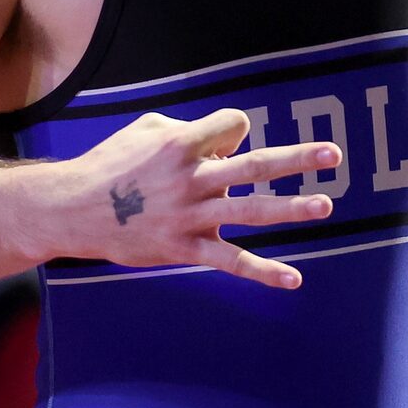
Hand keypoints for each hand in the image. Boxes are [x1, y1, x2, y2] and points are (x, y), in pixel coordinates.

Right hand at [44, 109, 338, 289]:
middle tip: (334, 153)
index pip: (234, 127)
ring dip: (291, 208)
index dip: (234, 131)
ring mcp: (190, 216)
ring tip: (326, 205)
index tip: (221, 143)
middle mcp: (191, 178)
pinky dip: (264, 272)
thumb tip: (228, 143)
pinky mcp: (185, 248)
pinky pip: (232, 261)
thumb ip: (189, 129)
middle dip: (298, 158)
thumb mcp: (145, 129)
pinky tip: (294, 280)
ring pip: (250, 211)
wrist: (73, 209)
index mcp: (181, 143)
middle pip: (255, 165)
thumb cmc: (111, 164)